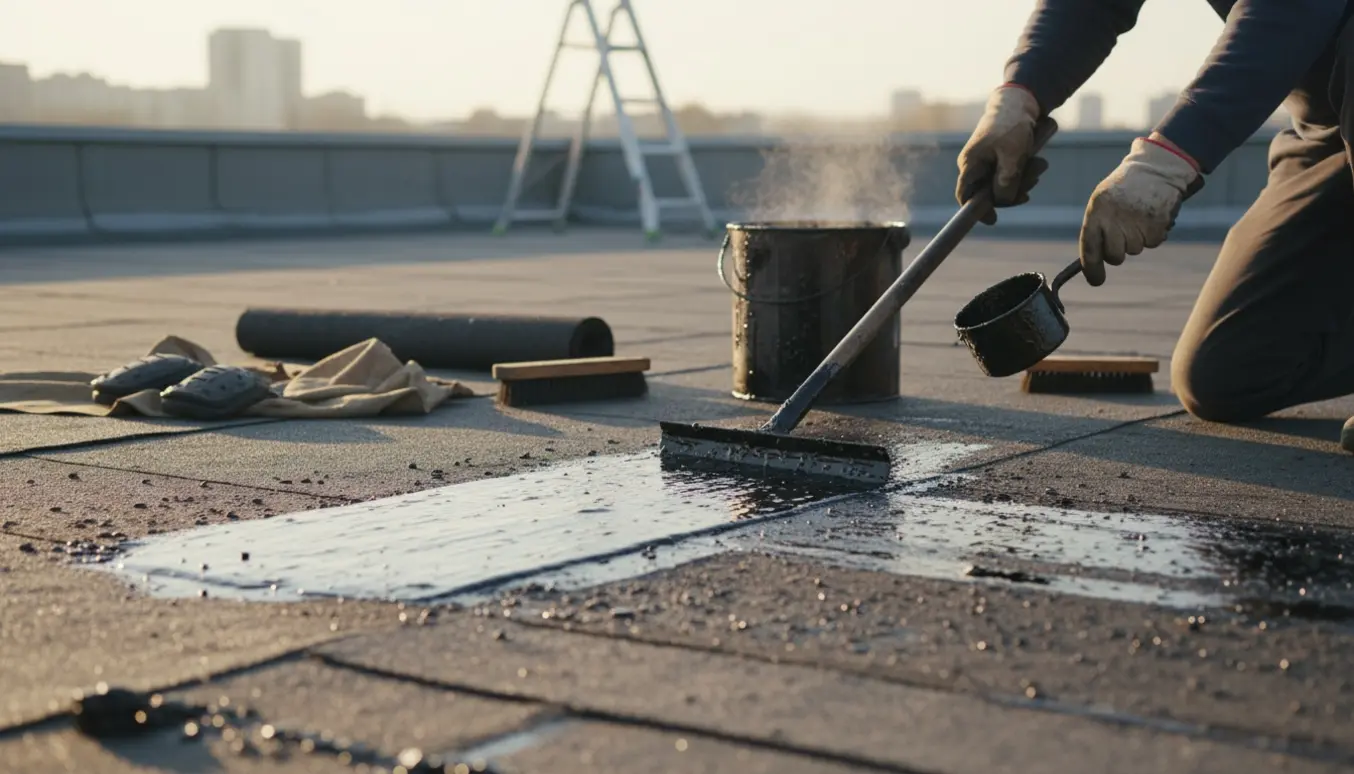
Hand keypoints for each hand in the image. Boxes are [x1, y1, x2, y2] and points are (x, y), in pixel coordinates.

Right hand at [955, 85, 1048, 224]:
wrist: (1018, 102)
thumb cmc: (1012, 126)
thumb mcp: (1013, 156)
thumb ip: (1006, 182)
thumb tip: (1002, 201)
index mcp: (970, 164)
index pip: (965, 195)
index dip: (977, 211)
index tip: (992, 220)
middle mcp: (974, 165)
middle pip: (988, 193)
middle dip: (1012, 191)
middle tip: (1033, 182)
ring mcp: (986, 163)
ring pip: (1001, 184)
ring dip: (1023, 180)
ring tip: (1040, 165)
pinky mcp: (997, 159)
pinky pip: (1008, 175)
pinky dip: (1022, 173)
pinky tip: (1036, 164)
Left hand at [1079, 134, 1201, 285]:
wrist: (1156, 167)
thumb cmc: (1125, 187)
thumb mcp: (1102, 200)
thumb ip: (1097, 227)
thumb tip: (1094, 260)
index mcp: (1097, 211)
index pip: (1090, 248)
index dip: (1092, 268)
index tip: (1096, 280)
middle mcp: (1115, 219)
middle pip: (1115, 256)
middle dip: (1118, 252)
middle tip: (1123, 234)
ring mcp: (1137, 223)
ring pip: (1135, 250)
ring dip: (1137, 239)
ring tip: (1138, 216)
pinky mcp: (1157, 225)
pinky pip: (1153, 242)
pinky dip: (1153, 234)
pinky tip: (1151, 215)